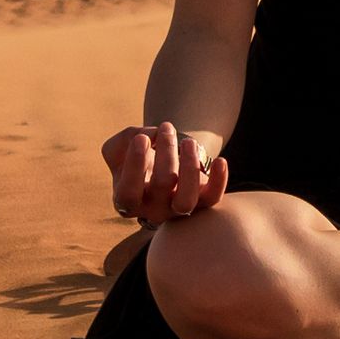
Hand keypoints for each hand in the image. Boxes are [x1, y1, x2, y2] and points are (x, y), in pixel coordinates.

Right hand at [102, 121, 230, 225]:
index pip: (127, 194)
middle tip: (167, 128)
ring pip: (186, 200)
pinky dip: (218, 181)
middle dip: (166, 151)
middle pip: (161, 185)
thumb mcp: (119, 147)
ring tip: (187, 142)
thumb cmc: (136, 157)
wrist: (160, 166)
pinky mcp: (200, 203)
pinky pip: (212, 198)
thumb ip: (125, 140)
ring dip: (189, 166)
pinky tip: (220, 161)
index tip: (141, 138)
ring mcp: (177, 210)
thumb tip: (150, 136)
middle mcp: (151, 210)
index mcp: (126, 201)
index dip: (134, 166)